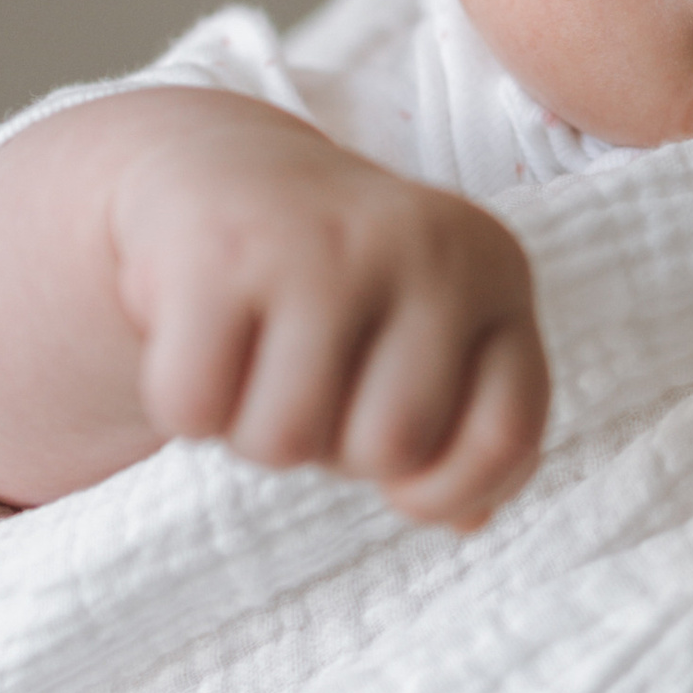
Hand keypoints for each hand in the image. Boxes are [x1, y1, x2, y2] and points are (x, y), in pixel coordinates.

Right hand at [107, 93, 549, 524]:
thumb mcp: (428, 333)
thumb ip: (471, 426)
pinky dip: (185, 402)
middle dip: (336, 451)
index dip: (452, 487)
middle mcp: (426, 244)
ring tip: (260, 359)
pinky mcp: (220, 252)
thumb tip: (469, 519)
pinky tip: (205, 338)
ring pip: (285, 442)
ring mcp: (325, 243)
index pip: (507, 435)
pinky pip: (193, 410)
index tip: (405, 471)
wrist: (225, 172)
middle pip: (389, 449)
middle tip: (314, 383)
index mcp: (494, 269)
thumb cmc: (340, 285)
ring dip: (254, 431)